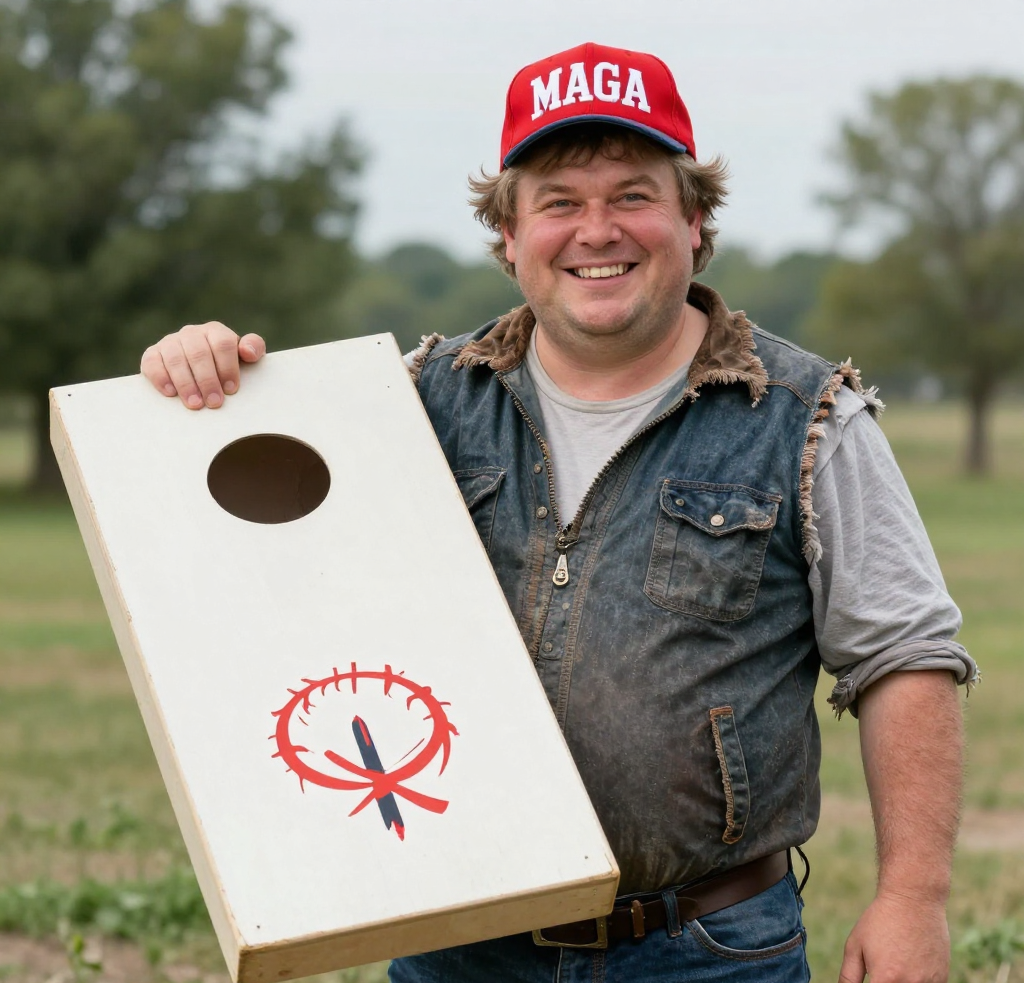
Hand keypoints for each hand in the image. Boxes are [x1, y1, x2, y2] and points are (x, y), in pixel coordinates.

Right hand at [140, 322, 265, 408]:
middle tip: (214, 402)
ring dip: (186, 383)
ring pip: (175, 358)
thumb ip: (253, 348)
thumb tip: (248, 351)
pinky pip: (152, 362)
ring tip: (195, 404)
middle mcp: (191, 333)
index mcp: (215, 331)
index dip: (227, 367)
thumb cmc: (226, 365)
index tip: (231, 389)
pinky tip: (171, 393)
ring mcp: (170, 342)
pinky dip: (160, 378)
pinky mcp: (152, 354)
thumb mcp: (244, 357)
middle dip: (207, 380)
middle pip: (198, 353)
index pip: (222, 343)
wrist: (197, 370)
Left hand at [839, 892, 949, 982]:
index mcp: (884, 979)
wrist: (914, 900)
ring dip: (902, 981)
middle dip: (886, 982)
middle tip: (884, 968)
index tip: (872, 977)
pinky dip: (917, 982)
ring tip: (896, 962)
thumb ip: (848, 976)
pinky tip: (911, 965)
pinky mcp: (942, 980)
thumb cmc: (880, 921)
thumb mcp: (855, 946)